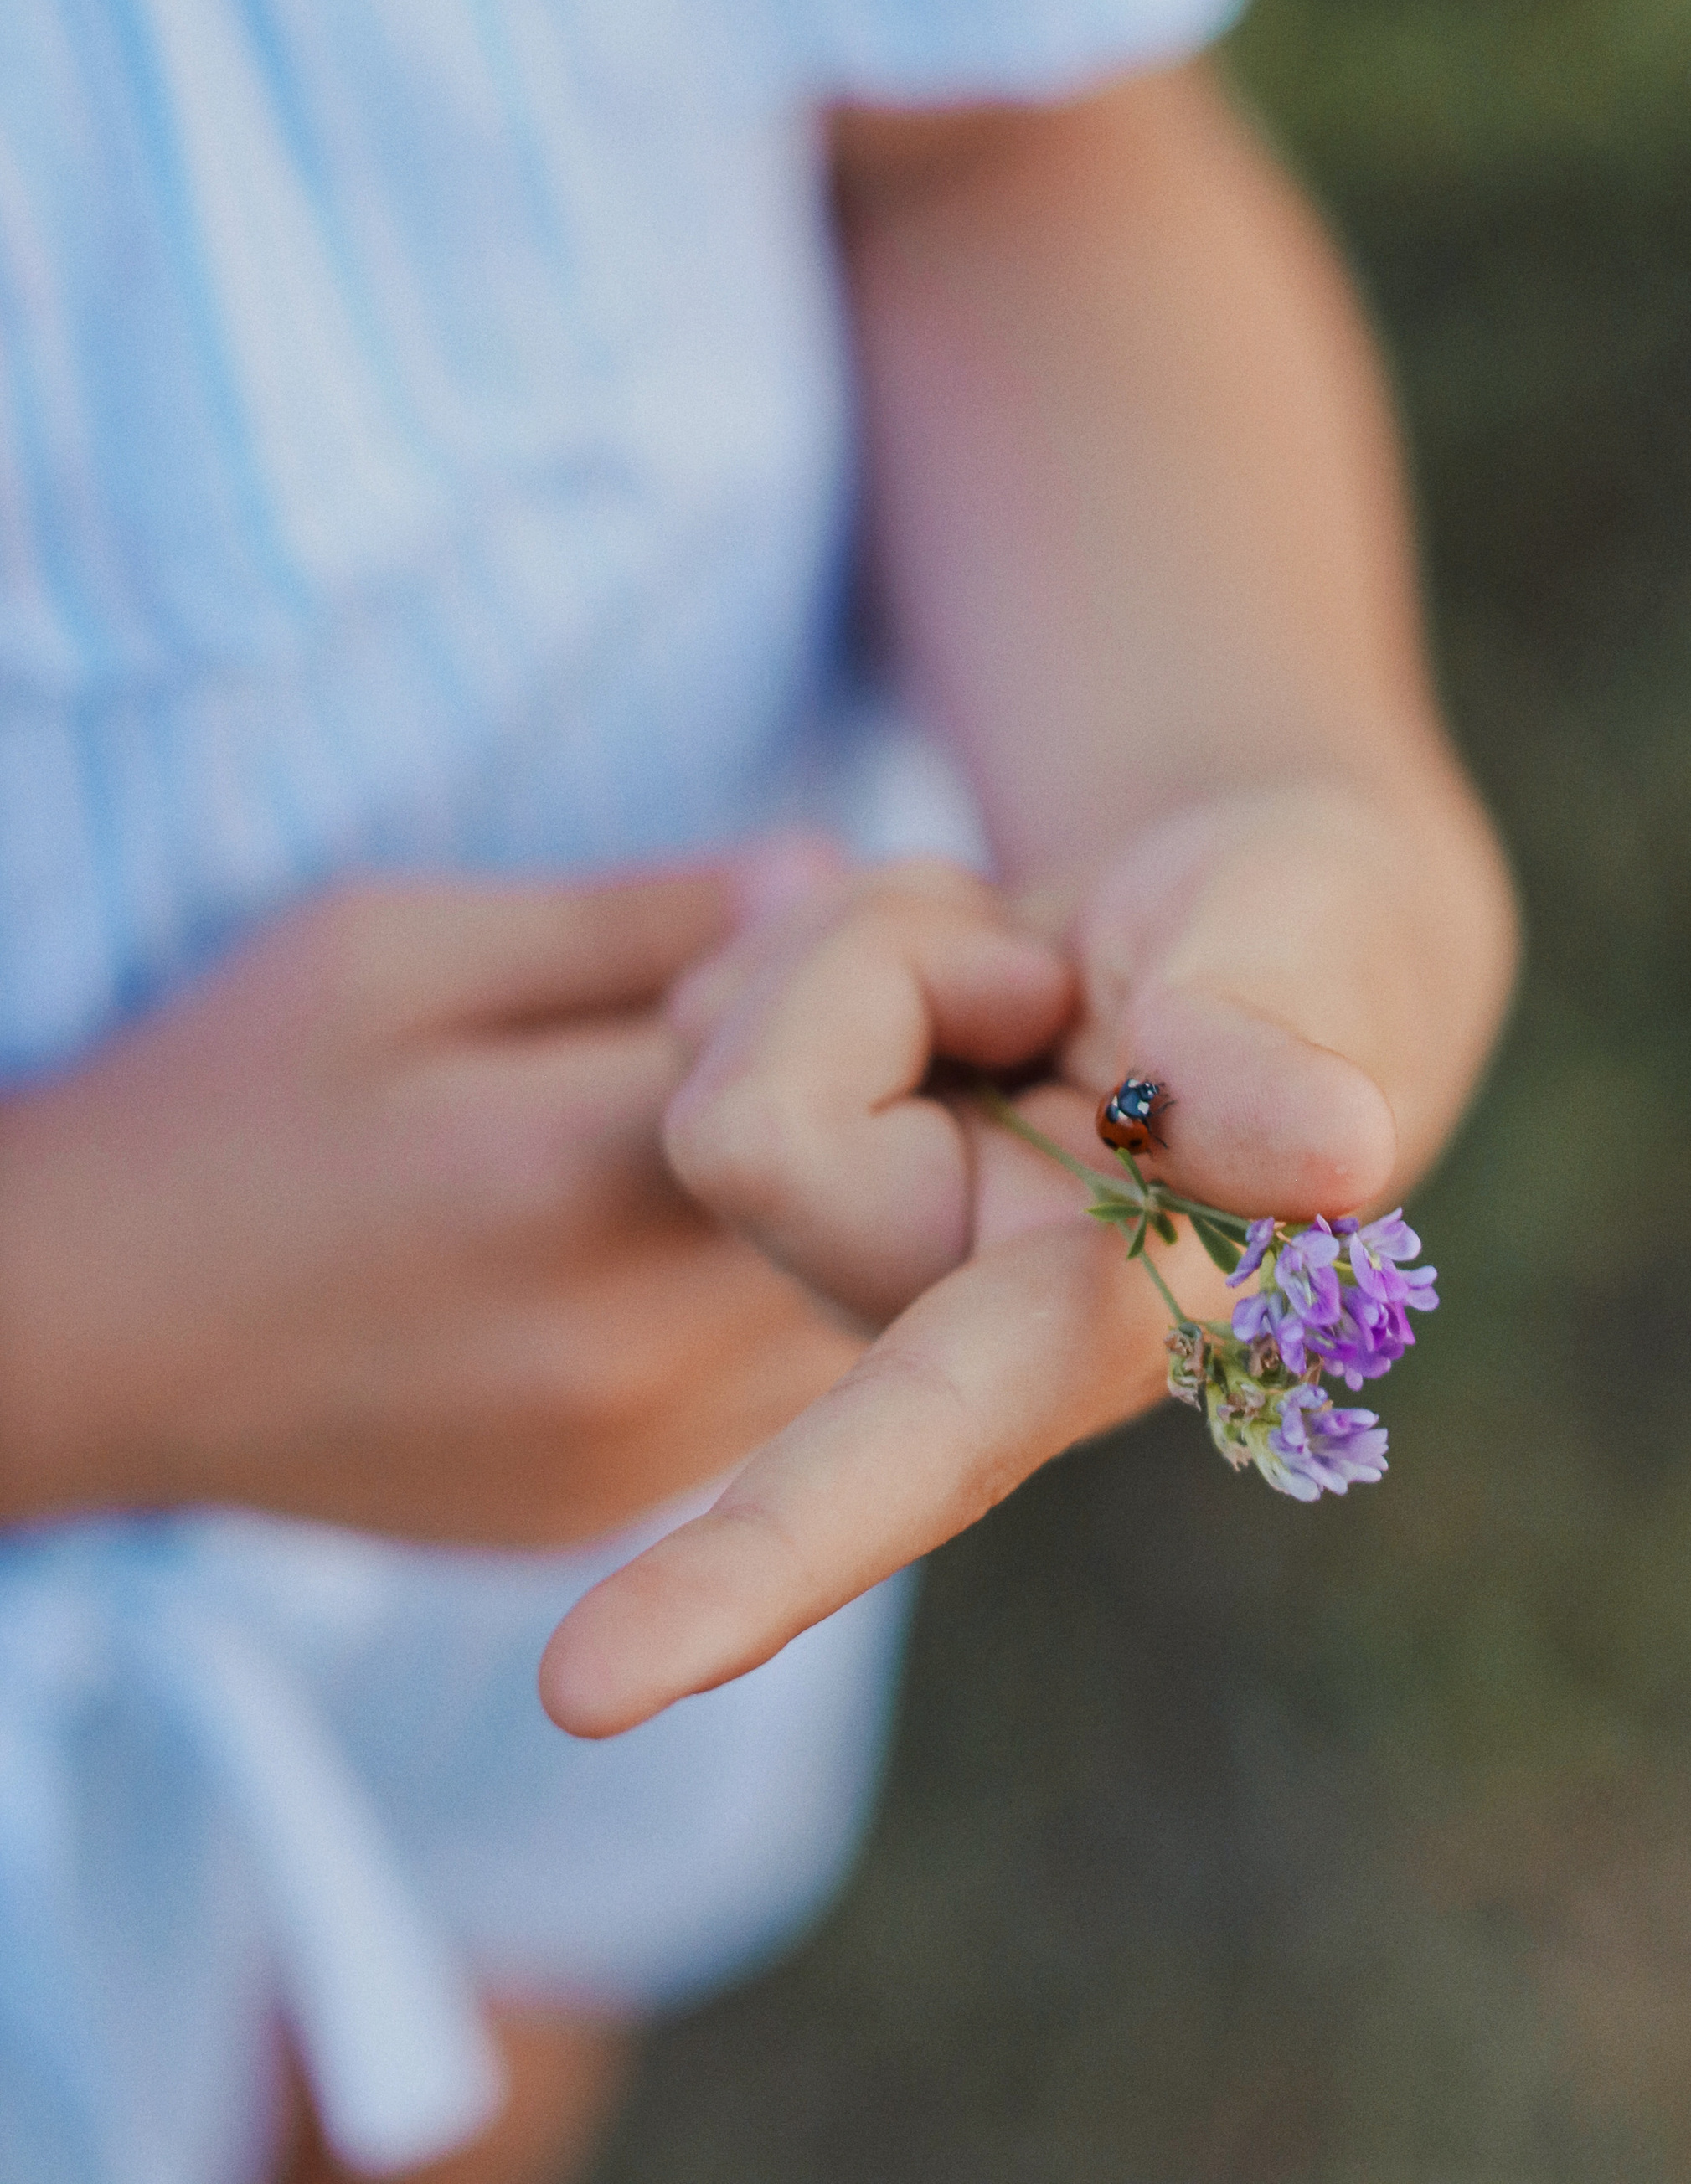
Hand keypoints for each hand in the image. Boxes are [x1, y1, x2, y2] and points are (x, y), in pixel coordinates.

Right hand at [0, 854, 870, 1546]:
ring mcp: (626, 1453)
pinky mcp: (609, 1509)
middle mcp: (626, 1345)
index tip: (883, 918)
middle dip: (915, 1093)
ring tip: (826, 1113)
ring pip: (871, 1319)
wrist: (69, 1340)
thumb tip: (828, 871)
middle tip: (892, 1010)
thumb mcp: (400, 945)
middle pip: (895, 1204)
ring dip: (879, 1213)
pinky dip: (796, 1301)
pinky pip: (784, 1399)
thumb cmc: (224, 1100)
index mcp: (572, 1173)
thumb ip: (635, 919)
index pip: (855, 1055)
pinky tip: (733, 1222)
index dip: (888, 971)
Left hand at [540, 765, 1515, 1732]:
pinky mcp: (785, 1165)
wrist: (1245, 911)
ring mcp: (846, 1250)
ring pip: (720, 1052)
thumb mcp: (1320, 969)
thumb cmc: (1304, 954)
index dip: (750, 1569)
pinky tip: (958, 972)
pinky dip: (836, 935)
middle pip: (751, 1137)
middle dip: (890, 975)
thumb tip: (1333, 1154)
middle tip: (1050, 970)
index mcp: (1086, 1333)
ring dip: (873, 948)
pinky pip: (711, 999)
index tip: (581, 1691)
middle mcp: (937, 1328)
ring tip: (1020, 971)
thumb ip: (1280, 1058)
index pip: (907, 1453)